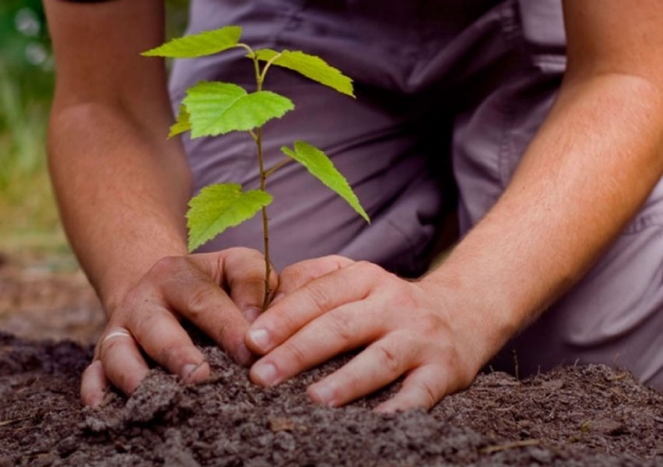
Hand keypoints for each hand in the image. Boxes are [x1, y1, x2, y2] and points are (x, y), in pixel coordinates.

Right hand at [81, 247, 276, 406]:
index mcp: (177, 274)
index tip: (249, 355)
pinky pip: (92, 373)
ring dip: (136, 376)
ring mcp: (119, 328)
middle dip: (178, 354)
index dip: (227, 328)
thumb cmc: (213, 283)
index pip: (203, 300)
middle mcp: (143, 300)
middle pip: (156, 327)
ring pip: (118, 352)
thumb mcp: (235, 266)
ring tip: (162, 397)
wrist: (162, 287)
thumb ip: (253, 284)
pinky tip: (106, 407)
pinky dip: (96, 390)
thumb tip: (256, 329)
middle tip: (201, 378)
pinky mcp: (103, 355)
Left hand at [245, 256, 487, 411]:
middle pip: (342, 325)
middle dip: (299, 351)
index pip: (319, 295)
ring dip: (346, 380)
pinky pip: (420, 393)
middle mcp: (393, 303)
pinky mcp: (444, 370)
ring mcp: (420, 337)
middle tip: (262, 376)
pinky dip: (399, 408)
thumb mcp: (356, 280)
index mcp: (365, 278)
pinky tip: (374, 422)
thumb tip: (262, 306)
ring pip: (380, 359)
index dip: (284, 317)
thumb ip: (312, 284)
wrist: (462, 312)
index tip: (252, 341)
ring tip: (313, 399)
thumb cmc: (389, 303)